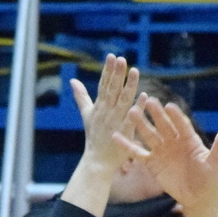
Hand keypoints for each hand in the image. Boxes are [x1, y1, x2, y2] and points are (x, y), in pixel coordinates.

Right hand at [72, 53, 140, 170]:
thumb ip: (81, 97)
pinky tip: (145, 96)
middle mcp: (106, 112)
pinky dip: (138, 107)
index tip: (111, 56)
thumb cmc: (94, 137)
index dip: (108, 70)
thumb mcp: (86, 114)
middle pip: (112, 90)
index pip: (103, 85)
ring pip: (123, 100)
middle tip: (122, 58)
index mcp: (99, 106)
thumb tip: (72, 80)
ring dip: (129, 86)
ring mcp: (115, 122)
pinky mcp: (124, 133)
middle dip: (117, 74)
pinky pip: (132, 118)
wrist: (97, 161)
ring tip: (135, 71)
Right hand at [117, 97, 217, 209]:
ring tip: (131, 112)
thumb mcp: (215, 161)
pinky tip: (116, 136)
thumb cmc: (209, 177)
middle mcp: (173, 141)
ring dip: (140, 124)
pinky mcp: (152, 163)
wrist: (197, 196)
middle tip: (147, 100)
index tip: (169, 106)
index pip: (182, 124)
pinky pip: (138, 153)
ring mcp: (161, 151)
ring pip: (149, 135)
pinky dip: (127, 145)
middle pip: (163, 125)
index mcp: (189, 139)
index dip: (176, 116)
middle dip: (156, 114)